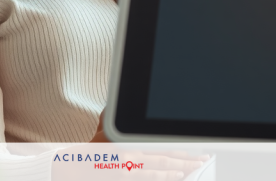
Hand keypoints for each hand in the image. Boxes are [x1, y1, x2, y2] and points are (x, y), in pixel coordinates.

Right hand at [51, 108, 209, 179]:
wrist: (71, 165)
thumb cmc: (90, 149)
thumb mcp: (102, 126)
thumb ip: (113, 114)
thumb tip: (117, 102)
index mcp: (130, 136)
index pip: (160, 138)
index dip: (181, 142)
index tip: (198, 146)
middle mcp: (131, 148)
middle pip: (165, 151)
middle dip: (187, 156)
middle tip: (205, 158)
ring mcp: (127, 163)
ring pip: (160, 164)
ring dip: (180, 166)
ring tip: (196, 167)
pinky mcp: (121, 175)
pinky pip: (145, 176)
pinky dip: (162, 177)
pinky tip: (175, 176)